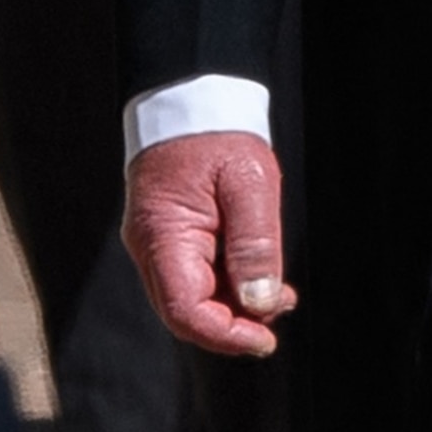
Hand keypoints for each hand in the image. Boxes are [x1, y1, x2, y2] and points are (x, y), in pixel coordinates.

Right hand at [124, 134, 294, 356]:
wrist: (192, 93)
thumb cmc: (218, 131)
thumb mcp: (248, 181)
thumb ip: (255, 243)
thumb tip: (261, 302)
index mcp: (161, 236)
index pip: (186, 311)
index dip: (226, 335)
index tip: (266, 338)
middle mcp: (149, 248)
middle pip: (188, 311)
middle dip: (235, 321)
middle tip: (282, 305)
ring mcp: (155, 243)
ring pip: (193, 297)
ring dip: (234, 304)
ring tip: (278, 291)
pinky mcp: (168, 235)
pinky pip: (194, 275)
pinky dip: (226, 282)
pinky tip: (257, 274)